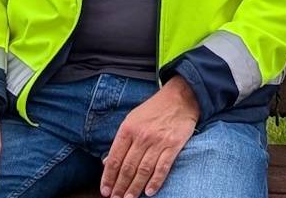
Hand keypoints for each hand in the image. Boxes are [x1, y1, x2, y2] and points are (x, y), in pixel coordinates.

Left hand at [101, 77, 199, 197]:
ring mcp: (158, 141)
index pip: (114, 158)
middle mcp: (141, 136)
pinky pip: (162, 168)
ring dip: (134, 188)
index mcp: (128, 128)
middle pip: (127, 167)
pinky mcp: (173, 145)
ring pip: (143, 170)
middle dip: (120, 187)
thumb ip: (121, 141)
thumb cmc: (154, 109)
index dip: (108, 177)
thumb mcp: (132, 119)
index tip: (104, 190)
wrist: (180, 97)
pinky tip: (149, 192)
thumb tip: (106, 162)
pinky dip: (155, 182)